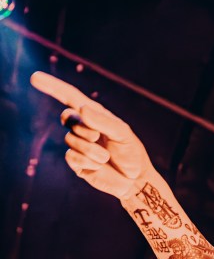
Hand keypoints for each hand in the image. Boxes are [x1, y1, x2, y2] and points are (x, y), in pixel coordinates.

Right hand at [30, 72, 152, 200]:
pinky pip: (71, 157)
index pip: (69, 96)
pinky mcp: (76, 163)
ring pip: (71, 140)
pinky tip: (99, 166)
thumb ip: (104, 121)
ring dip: (91, 150)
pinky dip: (87, 162)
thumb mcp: (123, 133)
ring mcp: (78, 145)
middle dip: (84, 128)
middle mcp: (83, 127)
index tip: (35, 77)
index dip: (52, 87)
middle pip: (68, 118)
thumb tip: (81, 109)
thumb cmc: (131, 154)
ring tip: (106, 158)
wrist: (134, 180)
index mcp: (93, 114)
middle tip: (100, 138)